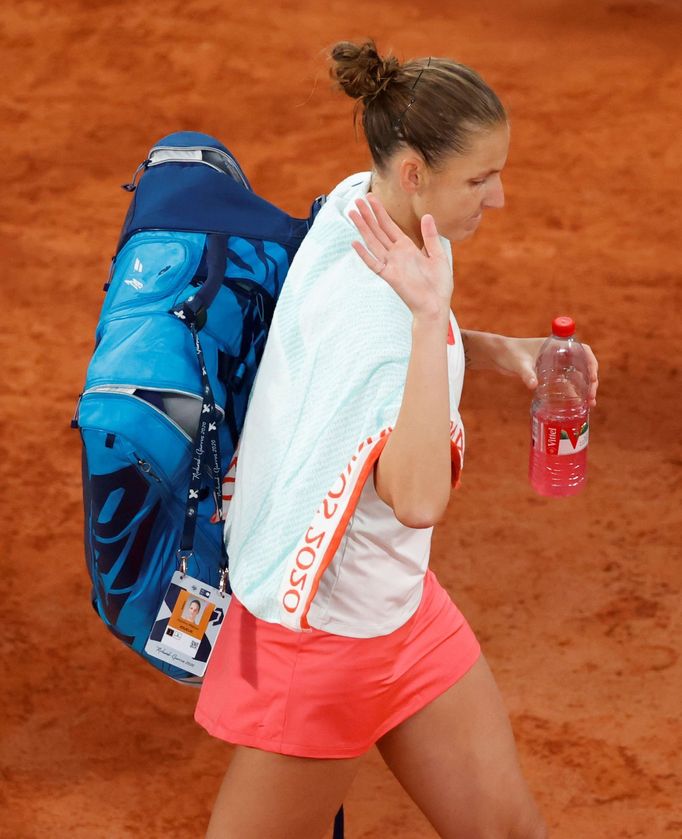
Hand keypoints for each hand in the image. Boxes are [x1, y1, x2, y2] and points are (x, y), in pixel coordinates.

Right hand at [348, 193, 452, 320]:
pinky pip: (374, 264)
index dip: (380, 212)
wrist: (436, 305)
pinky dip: (364, 254)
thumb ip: (430, 237)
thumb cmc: (439, 284)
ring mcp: (391, 264)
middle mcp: (396, 254)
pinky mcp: (390, 276)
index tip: (371, 198)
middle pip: (378, 231)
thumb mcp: (438, 255)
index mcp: (407, 248)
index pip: (389, 226)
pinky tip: (355, 243)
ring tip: (353, 214)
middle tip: (357, 200)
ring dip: (363, 228)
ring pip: (373, 242)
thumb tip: (427, 216)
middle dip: (368, 215)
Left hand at [490, 335, 598, 407]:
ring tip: (590, 404)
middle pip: (583, 365)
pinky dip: (573, 392)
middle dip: (591, 380)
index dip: (591, 362)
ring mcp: (555, 365)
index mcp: (556, 345)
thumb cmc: (508, 353)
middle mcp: (559, 354)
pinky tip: (578, 404)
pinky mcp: (548, 375)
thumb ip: (526, 373)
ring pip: (576, 376)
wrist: (497, 355)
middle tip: (592, 397)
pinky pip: (565, 383)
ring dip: (584, 388)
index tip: (593, 377)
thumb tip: (533, 385)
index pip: (582, 350)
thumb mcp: (518, 363)